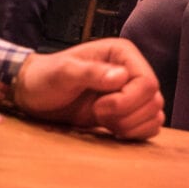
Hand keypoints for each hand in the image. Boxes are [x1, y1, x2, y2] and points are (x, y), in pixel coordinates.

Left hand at [15, 36, 164, 139]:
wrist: (34, 95)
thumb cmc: (45, 78)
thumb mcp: (63, 73)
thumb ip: (91, 73)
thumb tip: (122, 77)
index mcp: (123, 54)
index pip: (147, 82)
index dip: (127, 101)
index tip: (98, 107)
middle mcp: (132, 70)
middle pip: (154, 100)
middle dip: (127, 115)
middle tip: (98, 114)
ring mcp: (132, 92)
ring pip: (155, 114)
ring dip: (131, 126)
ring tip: (103, 122)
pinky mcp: (129, 111)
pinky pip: (150, 126)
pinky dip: (135, 133)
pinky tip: (112, 131)